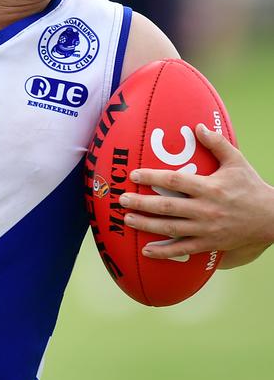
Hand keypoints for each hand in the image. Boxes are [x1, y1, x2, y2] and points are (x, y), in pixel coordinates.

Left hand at [119, 124, 273, 266]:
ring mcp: (206, 229)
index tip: (134, 175)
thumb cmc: (251, 187)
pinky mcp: (208, 244)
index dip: (152, 178)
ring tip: (127, 220)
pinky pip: (183, 249)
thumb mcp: (236, 161)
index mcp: (209, 187)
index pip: (175, 181)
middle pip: (167, 207)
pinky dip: (164, 252)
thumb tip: (198, 127)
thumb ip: (217, 143)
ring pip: (170, 229)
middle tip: (122, 200)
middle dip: (142, 203)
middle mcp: (205, 209)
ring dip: (146, 225)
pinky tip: (146, 251)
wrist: (271, 218)